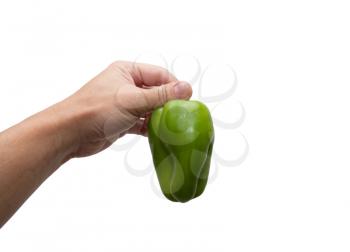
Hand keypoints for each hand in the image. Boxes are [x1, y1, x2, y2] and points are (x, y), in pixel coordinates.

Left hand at [62, 61, 191, 156]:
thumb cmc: (96, 110)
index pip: (160, 75)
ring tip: (172, 127)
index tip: (186, 101)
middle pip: (156, 92)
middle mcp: (126, 85)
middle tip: (180, 116)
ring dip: (159, 118)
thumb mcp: (132, 100)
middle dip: (167, 104)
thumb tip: (186, 88)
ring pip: (150, 109)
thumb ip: (160, 95)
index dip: (174, 87)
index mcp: (127, 71)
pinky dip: (150, 128)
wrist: (70, 133)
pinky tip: (159, 136)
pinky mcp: (122, 121)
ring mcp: (124, 104)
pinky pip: (142, 122)